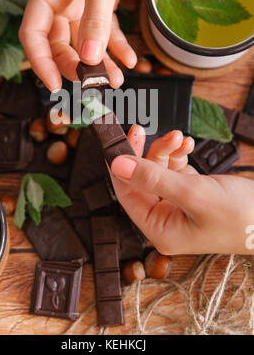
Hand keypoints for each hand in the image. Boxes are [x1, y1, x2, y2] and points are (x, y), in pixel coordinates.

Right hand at [19, 0, 162, 90]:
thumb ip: (95, 19)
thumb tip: (88, 59)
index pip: (34, 34)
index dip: (41, 62)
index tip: (56, 85)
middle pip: (59, 43)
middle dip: (76, 65)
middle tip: (95, 83)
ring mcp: (82, 0)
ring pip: (84, 41)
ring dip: (99, 62)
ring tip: (117, 79)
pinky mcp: (102, 1)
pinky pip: (105, 31)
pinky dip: (116, 46)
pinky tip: (129, 59)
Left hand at [111, 125, 253, 254]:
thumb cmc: (242, 217)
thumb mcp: (194, 194)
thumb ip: (154, 178)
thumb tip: (118, 165)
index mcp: (160, 229)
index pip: (127, 194)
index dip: (121, 166)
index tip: (118, 139)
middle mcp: (166, 218)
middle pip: (142, 179)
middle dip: (146, 153)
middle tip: (140, 129)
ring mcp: (178, 204)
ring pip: (159, 170)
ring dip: (166, 150)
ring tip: (179, 137)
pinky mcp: (192, 192)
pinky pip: (176, 168)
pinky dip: (179, 154)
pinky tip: (187, 144)